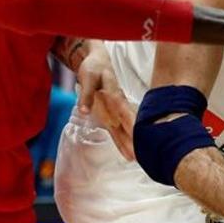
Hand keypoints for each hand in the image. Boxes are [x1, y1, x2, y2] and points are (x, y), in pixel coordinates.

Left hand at [75, 45, 135, 159]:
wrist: (96, 63)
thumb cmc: (93, 69)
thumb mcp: (88, 78)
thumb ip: (86, 95)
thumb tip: (83, 112)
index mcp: (115, 94)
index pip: (123, 111)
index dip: (130, 123)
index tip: (136, 135)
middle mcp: (118, 104)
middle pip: (127, 123)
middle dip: (133, 138)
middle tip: (140, 153)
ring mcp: (115, 111)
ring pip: (123, 129)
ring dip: (129, 143)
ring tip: (136, 159)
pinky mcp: (110, 116)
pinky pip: (116, 131)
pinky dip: (121, 142)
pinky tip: (127, 155)